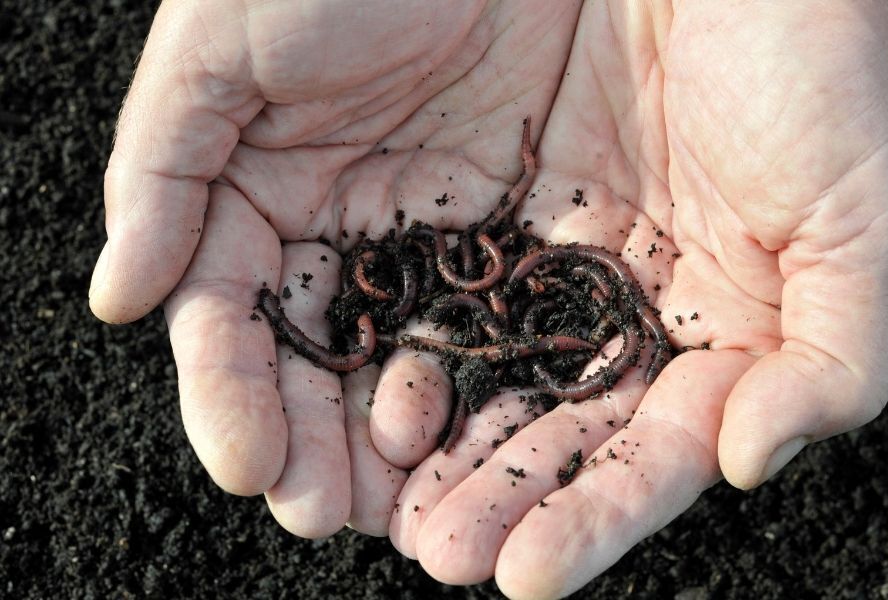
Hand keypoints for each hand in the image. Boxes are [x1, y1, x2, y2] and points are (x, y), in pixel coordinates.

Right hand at [89, 0, 580, 536]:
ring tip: (398, 505)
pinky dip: (482, 376)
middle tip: (321, 513)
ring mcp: (427, 231)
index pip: (232, 320)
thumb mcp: (219, 50)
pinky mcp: (511, 220)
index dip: (232, 395)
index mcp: (257, 196)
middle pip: (317, 359)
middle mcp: (340, 228)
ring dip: (394, 435)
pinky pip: (492, 313)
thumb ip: (162, 174)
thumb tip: (116, 298)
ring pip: (404, 354)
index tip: (246, 465)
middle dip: (312, 440)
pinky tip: (480, 431)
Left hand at [370, 1, 887, 596]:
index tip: (527, 574)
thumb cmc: (828, 89)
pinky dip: (413, 340)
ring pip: (491, 374)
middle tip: (440, 556)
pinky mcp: (508, 212)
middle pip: (556, 434)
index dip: (592, 520)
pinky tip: (371, 391)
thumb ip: (829, 365)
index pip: (649, 459)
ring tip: (384, 504)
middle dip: (497, 500)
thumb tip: (752, 461)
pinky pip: (450, 286)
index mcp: (717, 348)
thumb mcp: (861, 233)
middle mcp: (631, 323)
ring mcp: (564, 271)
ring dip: (439, 444)